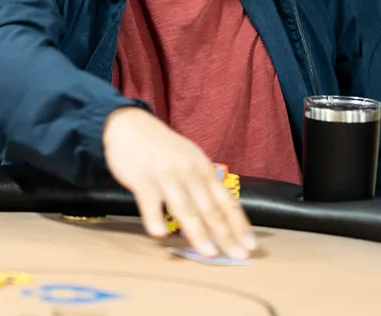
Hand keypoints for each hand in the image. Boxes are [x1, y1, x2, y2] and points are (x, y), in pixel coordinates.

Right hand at [103, 107, 254, 259]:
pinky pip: (148, 201)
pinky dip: (154, 217)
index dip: (239, 224)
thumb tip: (220, 216)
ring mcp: (165, 176)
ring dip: (198, 231)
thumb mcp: (190, 160)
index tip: (250, 245)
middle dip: (225, 234)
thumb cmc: (162, 149)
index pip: (226, 200)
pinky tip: (159, 233)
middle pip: (209, 207)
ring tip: (209, 253)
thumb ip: (203, 185)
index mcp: (203, 169)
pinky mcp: (141, 178)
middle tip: (238, 256)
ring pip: (184, 207)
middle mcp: (188, 172)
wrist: (130, 125)